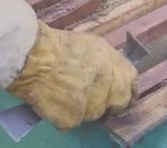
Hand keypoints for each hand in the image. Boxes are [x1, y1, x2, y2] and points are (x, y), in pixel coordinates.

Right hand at [7, 21, 137, 129]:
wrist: (36, 57)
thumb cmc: (61, 45)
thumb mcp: (93, 45)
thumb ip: (108, 62)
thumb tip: (111, 74)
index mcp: (116, 67)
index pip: (131, 84)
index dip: (125, 89)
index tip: (118, 93)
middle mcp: (110, 89)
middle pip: (117, 103)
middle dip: (108, 102)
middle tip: (90, 96)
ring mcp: (92, 107)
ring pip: (92, 113)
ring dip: (83, 107)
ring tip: (65, 92)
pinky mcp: (72, 119)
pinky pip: (71, 120)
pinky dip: (63, 113)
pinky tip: (53, 100)